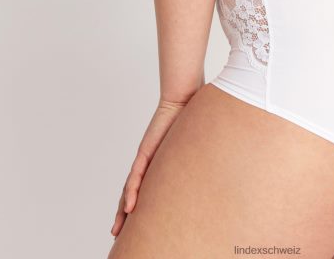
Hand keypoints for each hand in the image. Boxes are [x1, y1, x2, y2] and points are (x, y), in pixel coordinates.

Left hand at [110, 98, 190, 238]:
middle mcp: (148, 162)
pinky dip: (132, 192)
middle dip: (124, 215)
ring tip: (117, 229)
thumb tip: (217, 166)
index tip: (134, 226)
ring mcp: (146, 156)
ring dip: (122, 210)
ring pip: (129, 189)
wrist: (184, 98)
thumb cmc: (191, 118)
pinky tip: (128, 208)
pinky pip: (137, 176)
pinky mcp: (147, 150)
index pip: (144, 188)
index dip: (138, 206)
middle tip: (118, 234)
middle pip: (131, 192)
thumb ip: (196, 156)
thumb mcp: (192, 146)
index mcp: (158, 163)